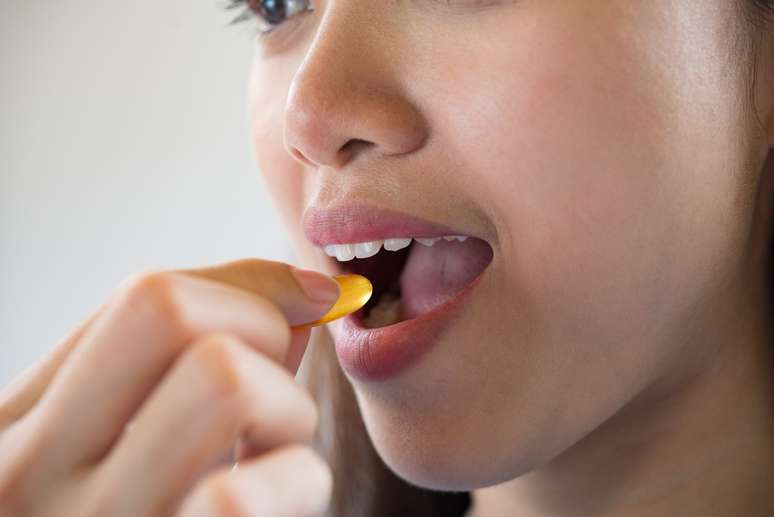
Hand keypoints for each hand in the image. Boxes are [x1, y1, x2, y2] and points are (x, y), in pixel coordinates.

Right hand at [0, 258, 340, 516]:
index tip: (312, 298)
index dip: (253, 283)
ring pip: (224, 383)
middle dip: (263, 330)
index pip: (148, 296)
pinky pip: (245, 495)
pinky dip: (295, 485)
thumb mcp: (121, 448)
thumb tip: (299, 296)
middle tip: (272, 395)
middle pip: (175, 312)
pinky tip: (276, 506)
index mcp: (17, 428)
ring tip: (271, 460)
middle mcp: (26, 478)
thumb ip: (189, 366)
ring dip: (285, 414)